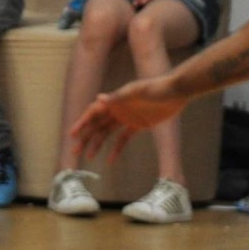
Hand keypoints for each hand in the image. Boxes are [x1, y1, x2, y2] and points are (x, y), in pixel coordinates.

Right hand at [70, 78, 185, 163]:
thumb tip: (98, 98)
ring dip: (98, 144)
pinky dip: (116, 149)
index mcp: (115, 101)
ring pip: (107, 133)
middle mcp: (117, 109)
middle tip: (75, 151)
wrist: (175, 92)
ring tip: (89, 157)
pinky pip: (123, 138)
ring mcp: (126, 118)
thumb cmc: (156, 88)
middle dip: (85, 138)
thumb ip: (118, 97)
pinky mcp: (137, 125)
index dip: (82, 123)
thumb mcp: (137, 92)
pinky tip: (110, 160)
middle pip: (97, 125)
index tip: (72, 134)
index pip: (93, 113)